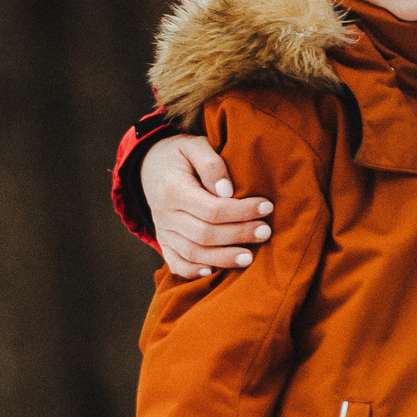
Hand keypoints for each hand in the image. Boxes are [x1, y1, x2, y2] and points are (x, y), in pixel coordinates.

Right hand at [142, 136, 272, 277]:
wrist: (149, 165)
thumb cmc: (179, 154)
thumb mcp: (193, 145)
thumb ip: (211, 164)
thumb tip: (228, 191)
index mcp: (173, 190)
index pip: (212, 209)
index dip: (242, 211)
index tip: (267, 207)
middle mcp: (165, 215)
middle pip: (205, 234)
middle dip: (239, 235)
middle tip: (266, 232)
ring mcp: (163, 231)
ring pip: (193, 253)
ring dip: (223, 258)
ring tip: (250, 257)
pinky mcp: (164, 241)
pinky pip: (176, 263)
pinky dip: (193, 271)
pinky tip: (213, 271)